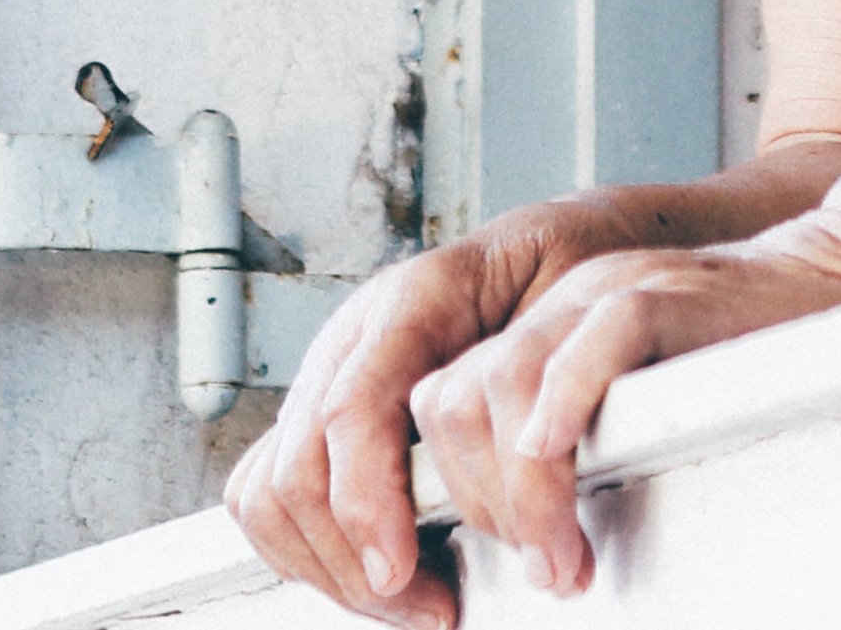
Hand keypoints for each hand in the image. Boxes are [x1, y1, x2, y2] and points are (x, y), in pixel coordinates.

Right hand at [223, 204, 638, 627]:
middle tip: (432, 607)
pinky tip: (371, 572)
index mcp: (413, 300)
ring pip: (271, 489)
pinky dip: (304, 549)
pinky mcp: (322, 410)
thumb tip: (540, 456)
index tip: (400, 571)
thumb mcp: (570, 302)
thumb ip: (545, 369)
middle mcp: (356, 336)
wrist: (547, 246)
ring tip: (409, 599)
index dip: (364, 502)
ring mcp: (330, 372)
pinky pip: (269, 488)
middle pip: (297, 468)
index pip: (350, 410)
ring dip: (328, 567)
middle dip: (350, 561)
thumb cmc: (562, 273)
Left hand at [408, 221, 840, 599]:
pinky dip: (568, 405)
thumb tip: (520, 539)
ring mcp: (608, 291)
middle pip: (454, 402)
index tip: (491, 564)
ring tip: (567, 555)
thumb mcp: (629, 399)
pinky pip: (597, 339)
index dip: (449, 496)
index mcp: (539, 326)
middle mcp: (558, 303)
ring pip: (505, 381)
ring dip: (524, 493)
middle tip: (546, 567)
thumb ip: (570, 442)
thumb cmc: (739, 360)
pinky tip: (572, 462)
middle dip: (480, 506)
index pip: (437, 408)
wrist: (828, 279)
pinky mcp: (668, 295)